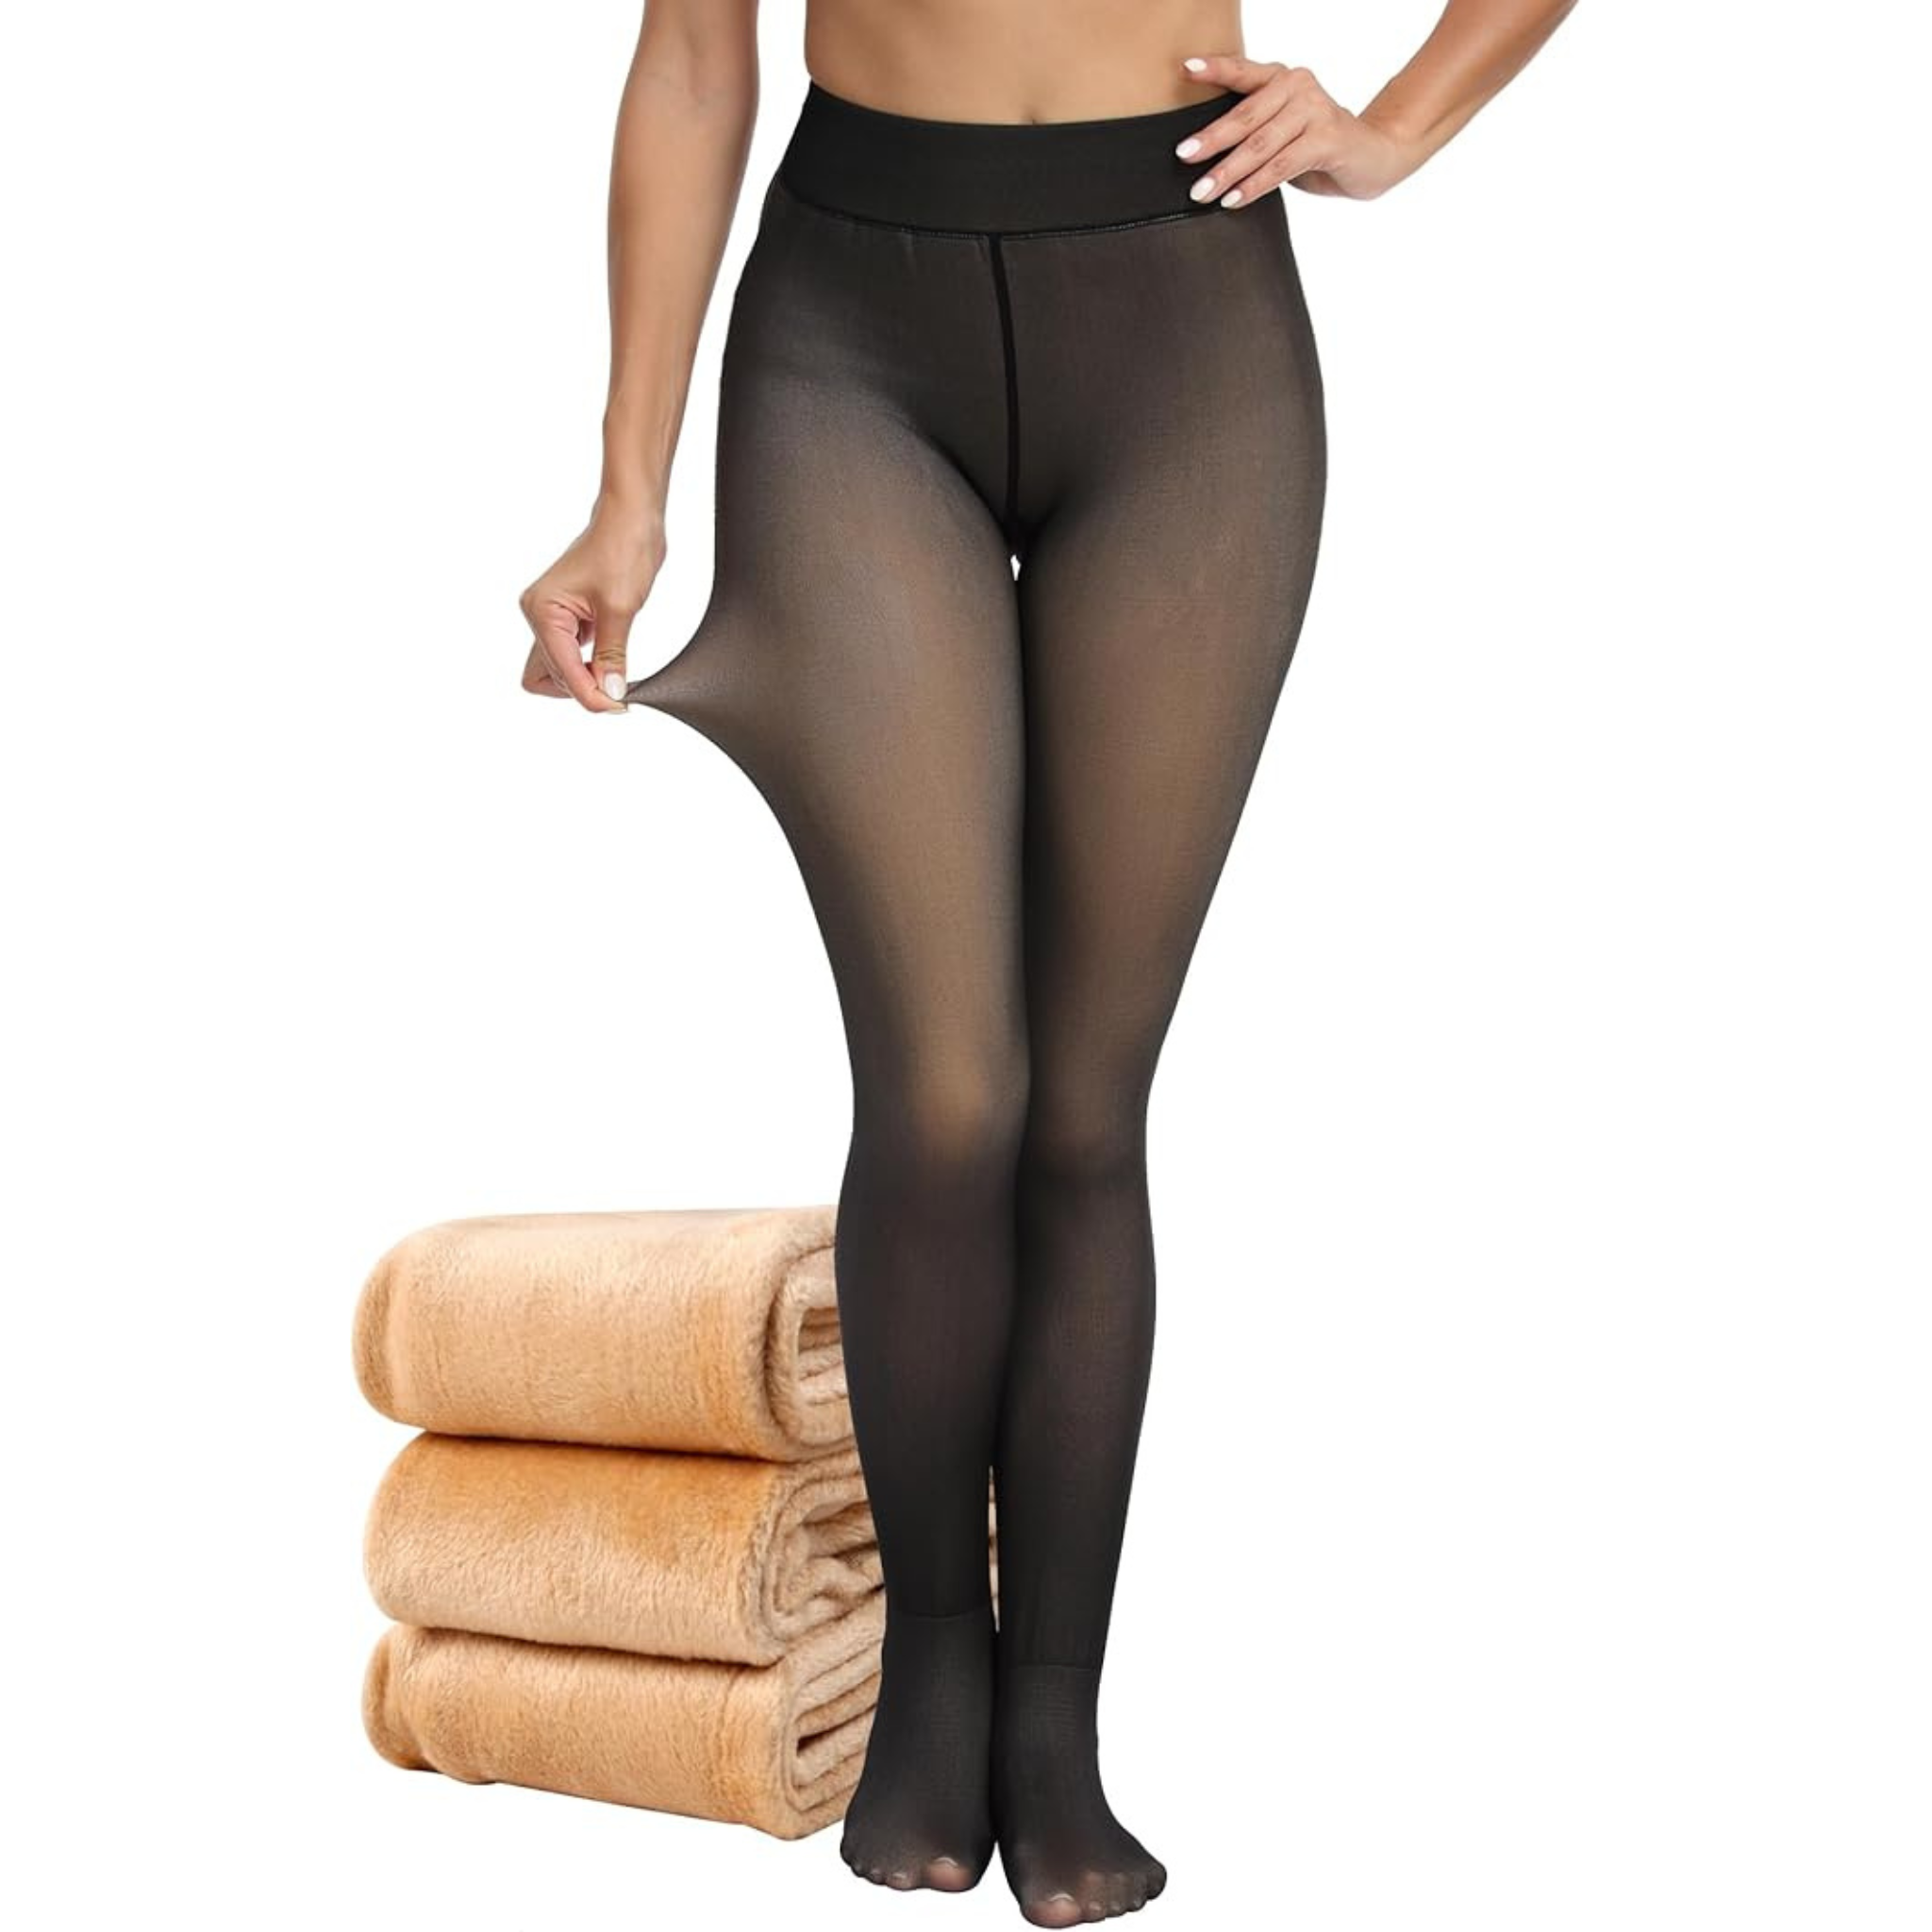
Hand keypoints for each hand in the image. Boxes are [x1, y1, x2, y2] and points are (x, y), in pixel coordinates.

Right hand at [518, 498, 666, 711]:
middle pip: (549, 677)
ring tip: (615, 676)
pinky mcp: (565, 617)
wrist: (630, 518)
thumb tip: (610, 693)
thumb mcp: (621, 609)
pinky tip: (609, 664)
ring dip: (582, 679)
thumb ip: (612, 657)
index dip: (590, 695)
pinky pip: (568, 654)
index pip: (562, 671)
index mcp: (543, 610)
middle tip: (618, 691)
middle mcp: (538, 614)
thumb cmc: (622, 549)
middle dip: (582, 688)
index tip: (619, 706)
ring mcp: (549, 616)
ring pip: (555, 669)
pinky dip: (586, 666)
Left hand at [1175, 54, 1424, 204]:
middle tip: (1182, 156)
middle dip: (1211, 139)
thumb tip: (1199, 154)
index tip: (1185, 69)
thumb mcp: (1280, 133)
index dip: (1215, 69)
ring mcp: (1315, 109)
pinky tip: (1233, 200)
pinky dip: (1255, 185)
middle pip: (1246, 115)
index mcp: (1282, 79)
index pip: (1243, 72)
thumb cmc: (1316, 148)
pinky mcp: (1327, 138)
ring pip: (1261, 143)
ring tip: (1201, 192)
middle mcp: (1298, 86)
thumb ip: (1251, 131)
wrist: (1371, 159)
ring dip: (1227, 170)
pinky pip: (1282, 164)